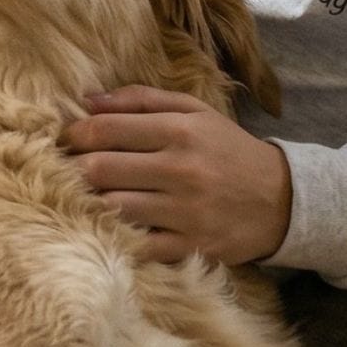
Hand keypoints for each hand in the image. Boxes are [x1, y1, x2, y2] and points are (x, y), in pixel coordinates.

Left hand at [59, 86, 291, 263]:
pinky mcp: (191, 247)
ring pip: (113, 208)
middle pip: (100, 169)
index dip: (73, 135)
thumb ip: (141, 100)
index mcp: (179, 131)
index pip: (105, 129)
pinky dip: (117, 238)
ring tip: (79, 198)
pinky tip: (107, 229)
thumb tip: (87, 100)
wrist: (283, 200)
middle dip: (72, 170)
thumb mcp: (195, 112)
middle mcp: (180, 169)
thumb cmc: (228, 150)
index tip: (65, 141)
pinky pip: (139, 246)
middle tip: (63, 171)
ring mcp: (185, 212)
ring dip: (88, 204)